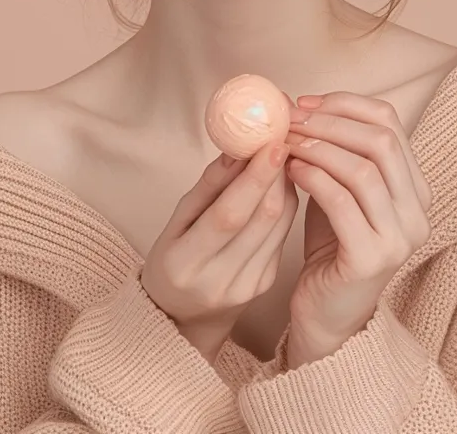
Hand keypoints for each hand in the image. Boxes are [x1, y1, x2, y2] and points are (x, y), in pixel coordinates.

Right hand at [140, 140, 298, 364]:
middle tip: (280, 138)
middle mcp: (219, 280)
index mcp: (185, 263)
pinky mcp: (266, 284)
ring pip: (279, 225)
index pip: (228, 215)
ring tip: (280, 156)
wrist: (183, 319)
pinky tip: (278, 185)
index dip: (254, 178)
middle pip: (261, 219)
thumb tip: (237, 149)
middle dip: (276, 174)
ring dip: (284, 185)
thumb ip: (207, 187)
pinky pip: (282, 236)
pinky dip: (284, 205)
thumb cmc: (172, 261)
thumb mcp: (175, 223)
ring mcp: (248, 286)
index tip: (272, 142)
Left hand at [282, 92, 432, 365]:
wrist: (327, 312)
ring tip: (287, 144)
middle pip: (381, 141)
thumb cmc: (332, 243)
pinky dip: (313, 177)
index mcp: (415, 187)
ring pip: (363, 169)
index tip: (305, 103)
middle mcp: (417, 211)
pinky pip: (341, 202)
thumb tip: (298, 102)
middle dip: (330, 122)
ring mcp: (399, 238)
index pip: (390, 122)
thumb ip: (334, 149)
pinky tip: (290, 170)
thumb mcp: (339, 187)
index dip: (345, 104)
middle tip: (291, 120)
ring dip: (318, 147)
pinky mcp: (371, 259)